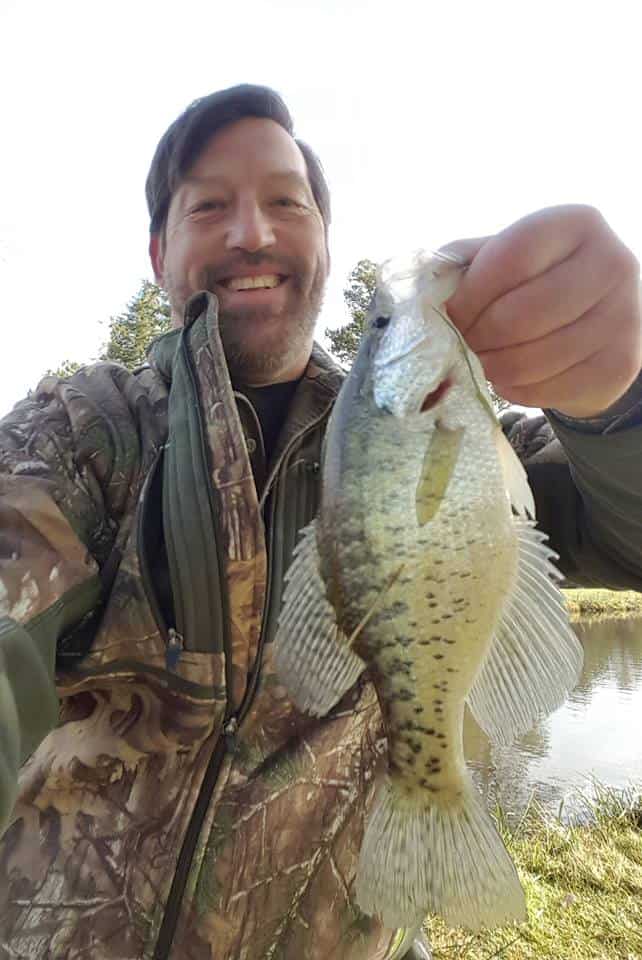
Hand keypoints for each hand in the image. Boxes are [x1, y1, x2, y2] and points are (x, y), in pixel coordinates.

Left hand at [443, 205, 640, 417]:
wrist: (596, 321)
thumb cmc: (537, 282)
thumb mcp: (505, 258)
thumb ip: (468, 262)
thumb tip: (428, 286)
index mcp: (577, 224)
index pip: (513, 257)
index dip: (471, 293)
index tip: (449, 314)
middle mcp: (613, 263)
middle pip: (524, 313)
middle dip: (479, 337)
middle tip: (461, 345)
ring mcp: (624, 316)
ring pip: (535, 357)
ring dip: (493, 367)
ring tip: (479, 362)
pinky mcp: (621, 364)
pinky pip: (550, 387)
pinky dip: (516, 389)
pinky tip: (507, 378)